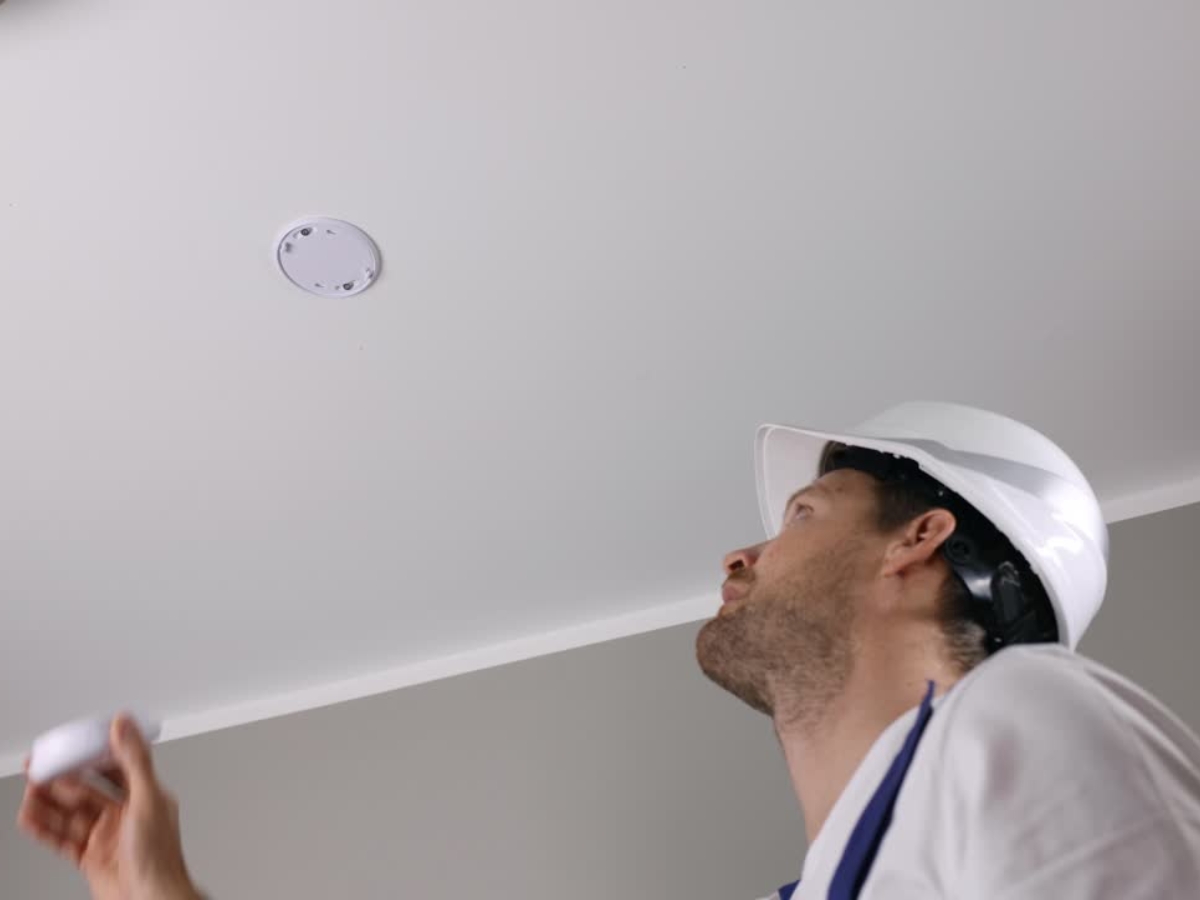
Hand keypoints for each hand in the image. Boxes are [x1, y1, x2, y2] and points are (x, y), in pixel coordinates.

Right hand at [17, 713, 200, 899]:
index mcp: (145, 795)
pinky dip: (44, 829)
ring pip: (70, 814)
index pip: (114, 765)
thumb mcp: (147, 797)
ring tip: (29, 792)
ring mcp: (106, 836)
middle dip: (61, 779)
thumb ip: (135, 759)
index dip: (90, 753)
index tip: (70, 742)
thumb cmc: (159, 857)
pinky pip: (61, 839)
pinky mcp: (90, 857)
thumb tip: (126, 724)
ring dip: (48, 803)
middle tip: (39, 768)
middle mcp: (125, 814)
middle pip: (86, 790)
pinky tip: (30, 818)